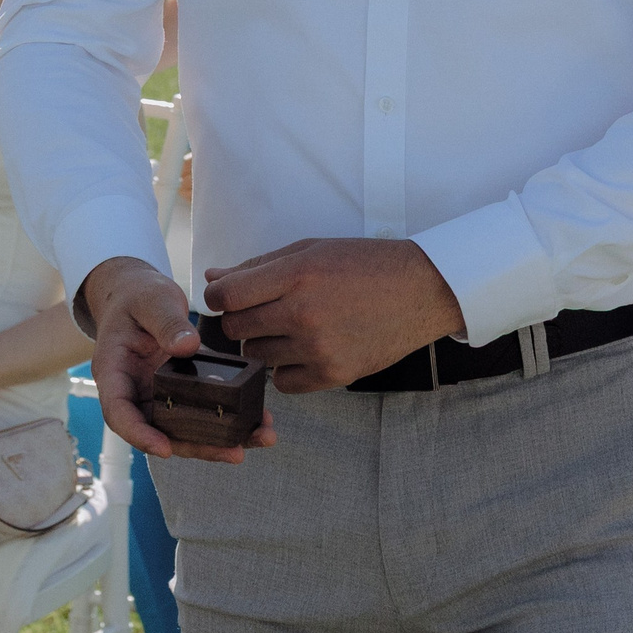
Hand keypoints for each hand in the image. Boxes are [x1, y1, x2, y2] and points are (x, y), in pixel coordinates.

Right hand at [82, 257, 275, 463]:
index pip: (119, 413)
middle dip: (197, 447)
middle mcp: (136, 392)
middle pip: (160, 431)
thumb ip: (166, 321)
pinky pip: (204, 411)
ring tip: (259, 438)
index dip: (140, 435)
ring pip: (185, 429)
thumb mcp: (151, 300)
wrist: (140, 294)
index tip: (165, 448)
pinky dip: (229, 419)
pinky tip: (258, 420)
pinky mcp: (183, 392)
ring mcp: (160, 395)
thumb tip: (187, 347)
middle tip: (234, 452)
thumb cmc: (137, 296)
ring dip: (220, 440)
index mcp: (115, 372)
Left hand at [205, 238, 465, 393]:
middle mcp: (303, 313)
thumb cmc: (363, 264)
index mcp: (296, 275)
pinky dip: (286, 369)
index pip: (226, 296)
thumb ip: (257, 266)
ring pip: (257, 356)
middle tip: (264, 310)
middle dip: (240, 320)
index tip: (230, 296)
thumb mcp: (310, 250)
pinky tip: (305, 349)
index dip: (219, 296)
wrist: (421, 290)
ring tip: (293, 326)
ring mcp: (318, 348)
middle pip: (235, 329)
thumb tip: (212, 279)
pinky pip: (283, 382)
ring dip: (265, 343)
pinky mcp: (334, 375)